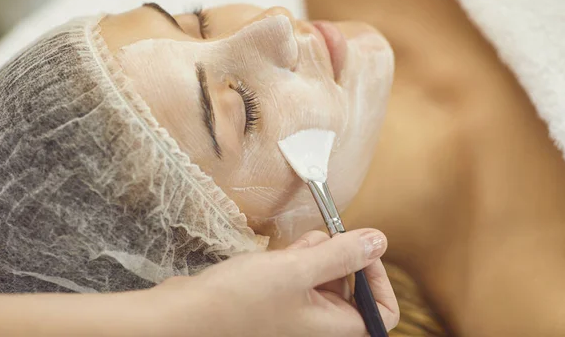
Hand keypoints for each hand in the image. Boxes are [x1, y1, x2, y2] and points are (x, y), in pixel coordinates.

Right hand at [148, 228, 398, 336]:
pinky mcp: (275, 303)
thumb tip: (380, 240)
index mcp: (334, 330)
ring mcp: (296, 316)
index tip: (360, 249)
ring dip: (313, 256)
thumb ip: (341, 255)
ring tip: (290, 252)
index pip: (383, 312)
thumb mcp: (297, 271)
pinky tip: (277, 254)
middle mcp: (318, 326)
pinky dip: (294, 261)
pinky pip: (298, 278)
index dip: (378, 278)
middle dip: (337, 258)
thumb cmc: (239, 303)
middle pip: (351, 289)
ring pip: (322, 278)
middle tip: (318, 241)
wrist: (184, 319)